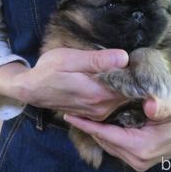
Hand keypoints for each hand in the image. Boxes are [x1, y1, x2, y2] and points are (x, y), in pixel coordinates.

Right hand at [0, 48, 129, 119]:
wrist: (31, 89)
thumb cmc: (48, 70)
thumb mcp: (70, 58)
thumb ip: (97, 60)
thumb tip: (124, 57)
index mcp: (98, 93)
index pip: (131, 85)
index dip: (137, 72)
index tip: (139, 58)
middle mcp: (101, 107)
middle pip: (130, 93)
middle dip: (134, 78)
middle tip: (135, 60)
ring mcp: (98, 113)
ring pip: (123, 99)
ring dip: (126, 85)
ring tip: (123, 67)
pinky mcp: (95, 115)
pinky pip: (115, 104)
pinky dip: (117, 92)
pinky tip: (113, 79)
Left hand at [64, 92, 170, 171]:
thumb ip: (162, 106)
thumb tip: (151, 106)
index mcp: (142, 147)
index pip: (106, 135)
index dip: (86, 124)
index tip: (69, 115)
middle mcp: (138, 159)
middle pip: (103, 141)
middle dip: (88, 126)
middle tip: (71, 110)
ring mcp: (138, 161)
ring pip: (108, 144)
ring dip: (96, 130)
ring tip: (81, 114)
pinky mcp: (139, 158)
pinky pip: (115, 146)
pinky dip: (106, 134)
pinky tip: (99, 121)